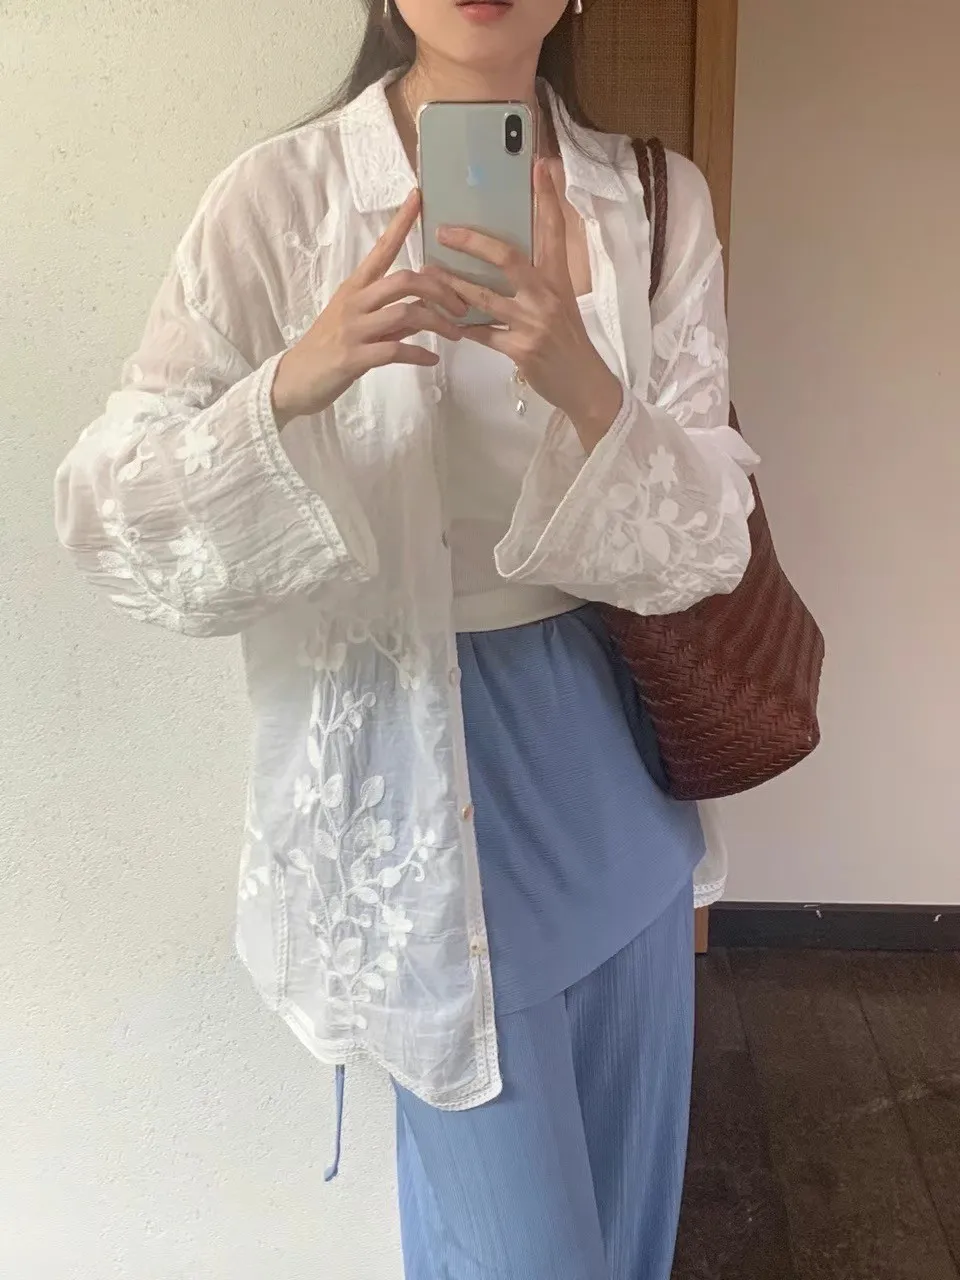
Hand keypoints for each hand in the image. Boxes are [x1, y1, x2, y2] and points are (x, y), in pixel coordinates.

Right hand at [271, 191, 466, 428]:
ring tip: (456, 335)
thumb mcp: (360, 325)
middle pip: (403, 280)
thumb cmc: (328, 349)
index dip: (400, 222)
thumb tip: (426, 307)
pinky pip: (394, 350)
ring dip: (437, 323)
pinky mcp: (353, 357)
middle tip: (461, 307)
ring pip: (404, 313)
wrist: (295, 381)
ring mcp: (353, 329)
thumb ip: (392, 315)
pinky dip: (418, 354)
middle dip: (439, 289)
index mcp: (356, 288)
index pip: (381, 248)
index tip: (418, 196)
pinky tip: (432, 359)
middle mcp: (354, 302)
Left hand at [428, 159, 623, 450]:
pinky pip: (482, 334)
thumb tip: (509, 259)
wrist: (584, 384)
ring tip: (429, 272)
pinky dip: (462, 327)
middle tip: (445, 230)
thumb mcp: (562, 303)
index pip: (554, 230)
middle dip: (473, 242)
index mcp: (559, 279)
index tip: (539, 166)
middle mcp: (547, 296)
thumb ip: (539, 280)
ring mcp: (532, 323)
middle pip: (507, 258)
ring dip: (453, 285)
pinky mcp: (520, 349)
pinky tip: (444, 320)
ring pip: (484, 297)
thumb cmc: (569, 341)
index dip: (547, 198)